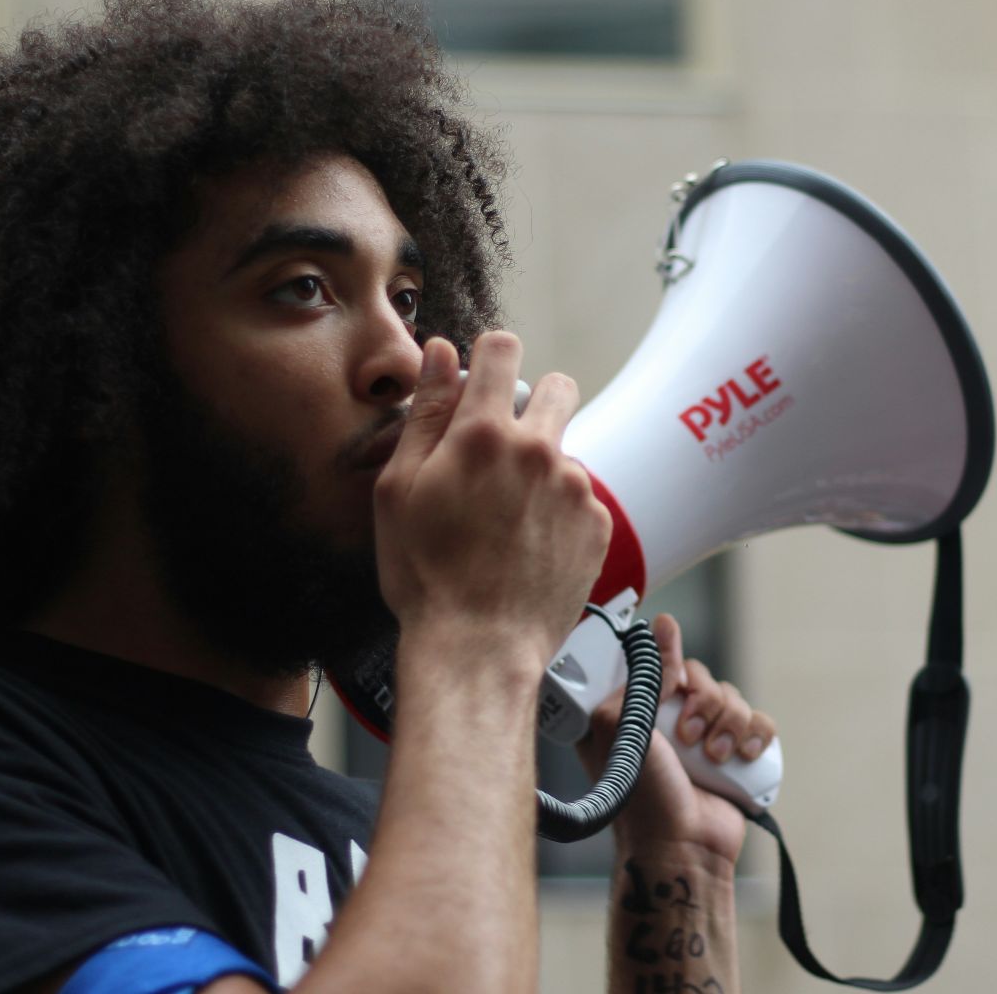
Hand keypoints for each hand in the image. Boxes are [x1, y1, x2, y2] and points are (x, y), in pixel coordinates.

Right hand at [373, 332, 609, 673]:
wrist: (479, 647)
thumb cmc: (427, 576)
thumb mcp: (399, 489)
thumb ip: (425, 413)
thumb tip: (439, 353)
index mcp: (484, 434)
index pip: (503, 349)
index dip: (489, 356)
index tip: (483, 377)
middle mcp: (539, 452)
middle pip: (558, 386)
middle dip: (534, 403)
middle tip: (505, 444)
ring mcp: (575, 488)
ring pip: (566, 449)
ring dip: (543, 467)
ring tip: (507, 516)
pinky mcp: (597, 523)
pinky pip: (581, 496)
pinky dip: (560, 510)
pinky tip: (529, 544)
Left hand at [579, 614, 777, 865]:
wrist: (682, 846)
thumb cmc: (642, 796)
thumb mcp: (623, 728)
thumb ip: (642, 675)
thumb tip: (664, 626)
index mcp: (633, 710)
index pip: (658, 661)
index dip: (670, 665)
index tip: (673, 683)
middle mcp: (668, 721)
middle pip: (701, 676)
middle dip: (702, 702)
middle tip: (688, 736)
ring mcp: (705, 736)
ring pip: (733, 698)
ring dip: (728, 724)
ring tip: (713, 758)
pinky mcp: (736, 753)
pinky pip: (760, 721)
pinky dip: (755, 735)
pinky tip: (741, 756)